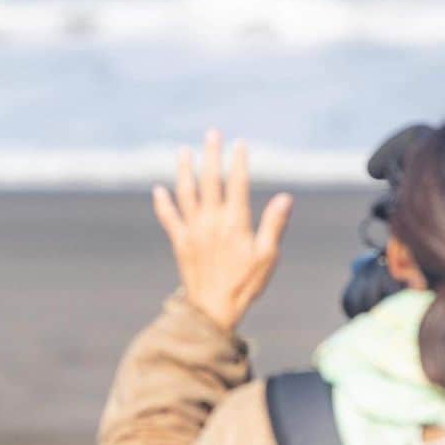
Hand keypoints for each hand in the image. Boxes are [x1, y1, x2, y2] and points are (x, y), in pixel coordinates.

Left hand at [152, 130, 292, 333]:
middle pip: (210, 180)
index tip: (240, 143)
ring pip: (185, 193)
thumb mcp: (267, 256)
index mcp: (235, 223)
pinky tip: (158, 189)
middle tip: (212, 133)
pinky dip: (162, 203)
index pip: (237, 183)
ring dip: (184, 170)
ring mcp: (192, 231)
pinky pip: (168, 218)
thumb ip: (274, 225)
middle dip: (211, 155)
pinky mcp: (179, 242)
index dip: (239, 161)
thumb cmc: (244, 285)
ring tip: (183, 152)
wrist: (212, 310)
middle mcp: (211, 221)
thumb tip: (286, 197)